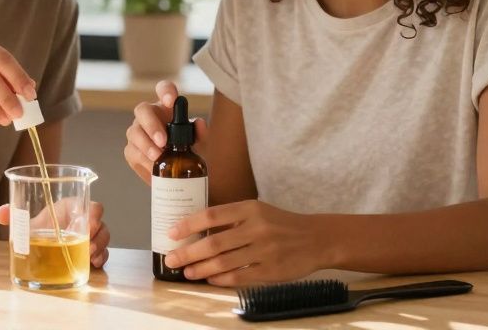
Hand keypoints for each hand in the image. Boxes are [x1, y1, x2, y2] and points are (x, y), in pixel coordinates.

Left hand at [0, 201, 109, 267]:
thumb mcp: (30, 221)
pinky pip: (103, 253)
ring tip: (91, 257)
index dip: (94, 213)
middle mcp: (84, 221)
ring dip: (100, 248)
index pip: (91, 205)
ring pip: (103, 239)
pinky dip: (101, 258)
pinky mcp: (91, 251)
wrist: (44, 240)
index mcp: (72, 208)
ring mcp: (90, 236)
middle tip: (89, 247)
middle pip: (100, 224)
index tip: (90, 224)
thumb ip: (16, 215)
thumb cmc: (43, 225)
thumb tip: (0, 213)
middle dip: (98, 236)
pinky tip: (94, 264)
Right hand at [124, 80, 208, 183]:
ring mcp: (138, 132)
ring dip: (146, 145)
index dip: (165, 91)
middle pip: (142, 110)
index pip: (163, 89)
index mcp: (166, 107)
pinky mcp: (131, 150)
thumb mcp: (199, 143)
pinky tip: (153, 167)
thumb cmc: (188, 151)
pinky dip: (143, 160)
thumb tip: (200, 123)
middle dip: (151, 125)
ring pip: (134, 132)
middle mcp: (149, 116)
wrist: (180, 174)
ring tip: (158, 157)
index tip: (171, 101)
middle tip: (162, 141)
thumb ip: (200, 133)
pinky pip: (132, 151)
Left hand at [163, 200, 323, 285]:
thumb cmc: (280, 224)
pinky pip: (239, 277)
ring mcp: (264, 251)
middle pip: (214, 242)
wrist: (316, 239)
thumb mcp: (258, 211)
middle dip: (188, 253)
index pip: (212, 215)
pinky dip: (220, 279)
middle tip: (171, 259)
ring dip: (200, 268)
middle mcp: (256, 228)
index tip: (171, 233)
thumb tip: (196, 229)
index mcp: (250, 208)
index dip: (189, 224)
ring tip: (186, 272)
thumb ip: (232, 219)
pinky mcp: (271, 271)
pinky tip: (210, 278)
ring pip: (224, 262)